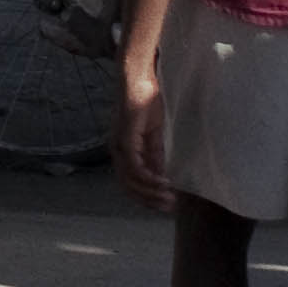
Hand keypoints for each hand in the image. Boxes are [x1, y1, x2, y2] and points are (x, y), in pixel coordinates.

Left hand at [114, 58, 172, 210]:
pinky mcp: (125, 137)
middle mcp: (117, 150)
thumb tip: (164, 176)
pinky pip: (134, 165)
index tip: (167, 206)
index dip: (147, 198)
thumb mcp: (155, 135)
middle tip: (169, 208)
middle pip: (128, 187)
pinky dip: (149, 178)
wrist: (140, 78)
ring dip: (151, 192)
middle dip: (149, 200)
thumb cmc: (148, 102)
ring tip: (170, 198)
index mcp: (123, 151)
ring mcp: (119, 144)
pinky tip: (165, 182)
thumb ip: (156, 154)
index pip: (130, 183)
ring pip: (131, 180)